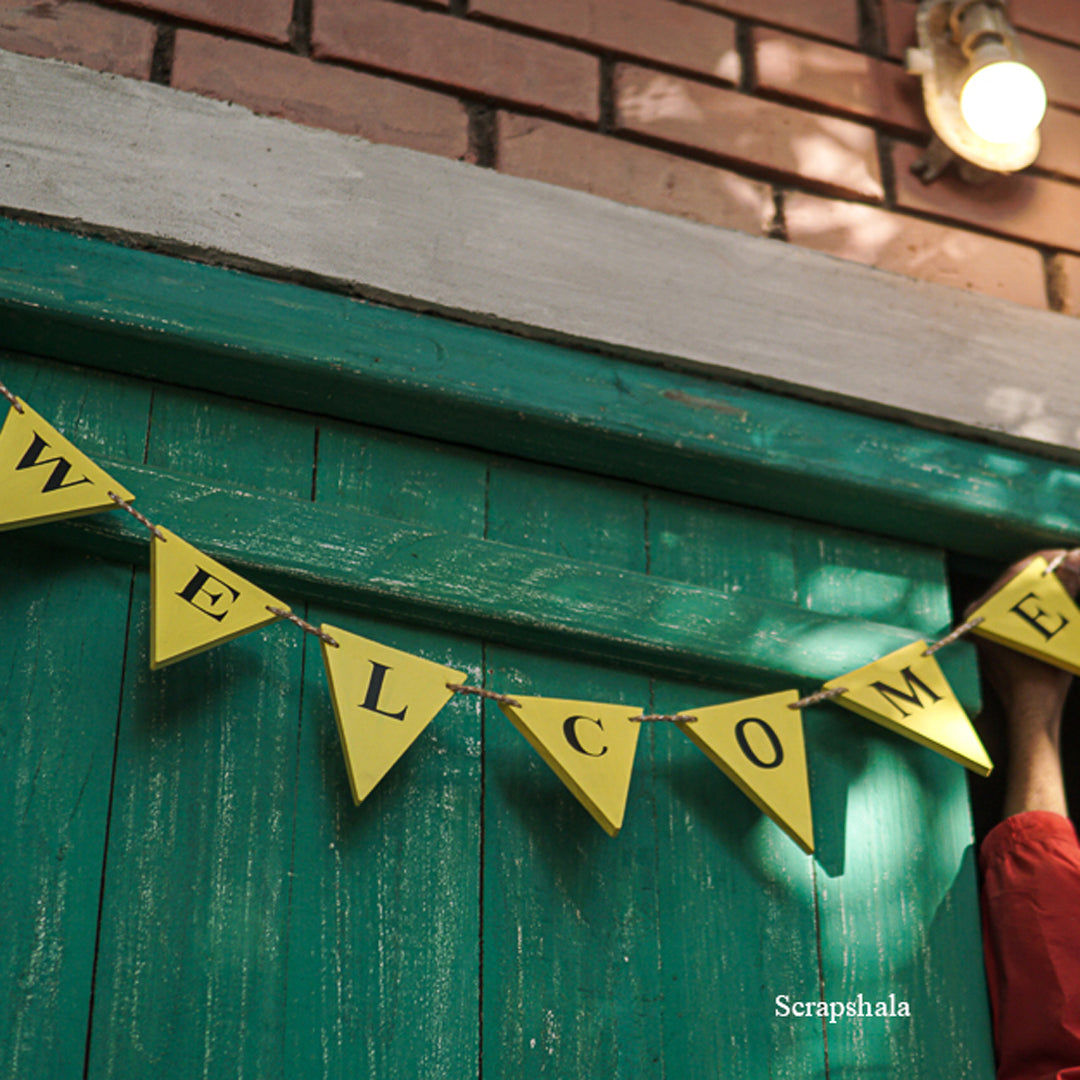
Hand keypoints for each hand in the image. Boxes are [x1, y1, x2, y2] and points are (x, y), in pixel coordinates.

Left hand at [966, 549, 1079, 729]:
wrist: (1032, 707)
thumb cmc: (1044, 674)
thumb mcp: (1060, 631)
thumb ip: (1063, 595)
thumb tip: (1068, 564)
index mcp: (982, 612)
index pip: (1015, 574)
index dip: (1044, 561)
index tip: (1065, 553)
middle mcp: (976, 615)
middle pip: (1014, 581)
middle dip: (1045, 570)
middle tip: (1070, 560)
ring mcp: (980, 625)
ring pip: (1015, 593)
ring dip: (1042, 583)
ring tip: (1067, 575)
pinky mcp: (990, 635)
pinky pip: (1013, 609)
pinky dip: (1035, 600)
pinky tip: (1057, 594)